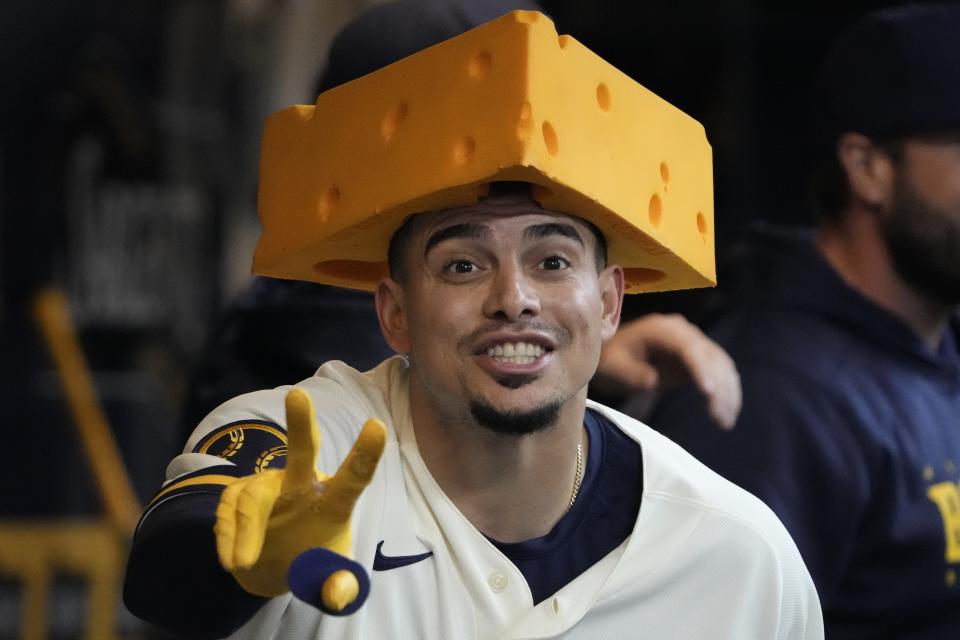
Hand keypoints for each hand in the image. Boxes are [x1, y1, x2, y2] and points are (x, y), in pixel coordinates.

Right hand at [215, 387, 385, 610]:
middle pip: (302, 451)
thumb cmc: (311, 560)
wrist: (273, 566)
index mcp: (333, 502)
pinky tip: (231, 559)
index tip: (378, 426)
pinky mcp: (238, 494)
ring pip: (253, 497)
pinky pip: (228, 510)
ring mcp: (268, 486)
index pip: (353, 478)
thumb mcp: (329, 577)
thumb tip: (338, 596)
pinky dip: (227, 536)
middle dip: (301, 424)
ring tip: (242, 564)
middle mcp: (302, 485)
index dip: (366, 454)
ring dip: (245, 531)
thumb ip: (338, 586)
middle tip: (299, 396)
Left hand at [595, 313, 740, 428]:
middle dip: (719, 387)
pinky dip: (727, 392)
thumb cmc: (610, 362)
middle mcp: (684, 332)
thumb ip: (631, 373)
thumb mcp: (613, 368)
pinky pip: (721, 373)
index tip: (708, 392)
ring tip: (724, 422)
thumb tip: (652, 380)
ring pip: (721, 366)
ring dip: (728, 393)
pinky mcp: (700, 359)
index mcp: (662, 329)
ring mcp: (695, 344)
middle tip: (719, 419)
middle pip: (710, 357)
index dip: (701, 368)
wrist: (613, 358)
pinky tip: (726, 414)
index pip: (688, 346)